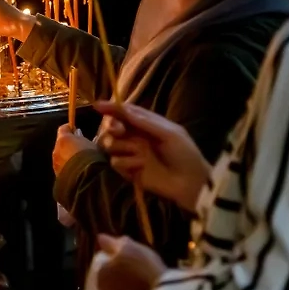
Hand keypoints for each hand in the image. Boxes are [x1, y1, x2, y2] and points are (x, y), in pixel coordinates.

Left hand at [52, 123, 95, 173]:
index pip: (63, 128)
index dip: (70, 128)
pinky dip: (68, 165)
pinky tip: (76, 169)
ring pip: (60, 155)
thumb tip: (76, 133)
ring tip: (78, 159)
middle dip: (68, 143)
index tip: (76, 130)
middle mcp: (56, 149)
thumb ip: (80, 137)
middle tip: (79, 146)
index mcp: (63, 139)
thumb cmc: (88, 156)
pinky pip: (62, 166)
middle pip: (60, 143)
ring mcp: (55, 162)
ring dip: (67, 155)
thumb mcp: (89, 143)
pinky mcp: (57, 174)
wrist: (84, 177)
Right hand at [94, 102, 211, 212]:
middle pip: (111, 126)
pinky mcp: (127, 171)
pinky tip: (141, 167)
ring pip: (109, 143)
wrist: (190, 183)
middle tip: (118, 130)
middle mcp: (135, 136)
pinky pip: (115, 161)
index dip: (111, 107)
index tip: (98, 106)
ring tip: (137, 152)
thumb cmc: (184, 154)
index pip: (124, 112)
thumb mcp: (168, 132)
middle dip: (111, 126)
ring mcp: (130, 153)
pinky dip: (127, 162)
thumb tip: (121, 107)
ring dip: (120, 145)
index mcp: (146, 124)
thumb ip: (143, 121)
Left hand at [95, 234, 164, 289]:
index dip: (120, 256)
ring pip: (122, 288)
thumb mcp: (128, 247)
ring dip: (129, 283)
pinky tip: (146, 289)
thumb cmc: (143, 266)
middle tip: (140, 265)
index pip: (107, 261)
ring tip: (145, 277)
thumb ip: (111, 243)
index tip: (133, 254)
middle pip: (114, 276)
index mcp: (101, 274)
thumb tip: (100, 237)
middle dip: (123, 270)